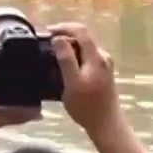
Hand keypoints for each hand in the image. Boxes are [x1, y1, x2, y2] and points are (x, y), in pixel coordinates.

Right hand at [47, 22, 121, 137]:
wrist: (106, 124)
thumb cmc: (87, 106)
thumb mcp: (72, 83)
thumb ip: (66, 60)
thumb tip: (58, 39)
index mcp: (97, 57)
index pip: (81, 31)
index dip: (63, 27)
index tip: (47, 32)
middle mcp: (103, 57)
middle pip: (83, 37)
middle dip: (64, 36)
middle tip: (46, 43)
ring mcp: (104, 65)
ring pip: (84, 47)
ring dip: (68, 46)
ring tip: (52, 54)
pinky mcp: (103, 72)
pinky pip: (86, 56)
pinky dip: (74, 55)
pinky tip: (64, 66)